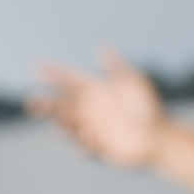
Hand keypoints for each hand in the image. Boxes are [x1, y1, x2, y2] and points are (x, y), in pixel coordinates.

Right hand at [33, 48, 164, 166]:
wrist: (161, 138)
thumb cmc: (150, 108)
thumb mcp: (135, 84)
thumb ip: (117, 67)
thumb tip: (104, 44)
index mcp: (96, 92)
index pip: (71, 80)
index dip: (55, 74)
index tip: (38, 67)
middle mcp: (89, 110)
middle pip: (61, 105)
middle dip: (46, 104)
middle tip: (32, 103)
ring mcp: (91, 129)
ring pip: (67, 127)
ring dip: (61, 125)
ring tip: (61, 125)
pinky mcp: (98, 148)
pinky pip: (84, 148)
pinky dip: (83, 145)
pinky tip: (87, 141)